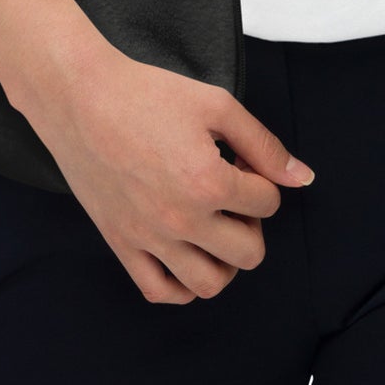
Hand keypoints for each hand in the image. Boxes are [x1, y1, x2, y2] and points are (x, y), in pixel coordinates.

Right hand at [29, 44, 315, 303]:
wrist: (82, 98)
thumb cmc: (148, 93)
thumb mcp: (217, 105)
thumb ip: (264, 144)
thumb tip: (302, 178)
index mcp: (208, 183)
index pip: (267, 203)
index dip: (261, 178)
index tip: (237, 159)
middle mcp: (181, 220)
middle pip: (249, 253)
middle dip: (252, 224)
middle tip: (233, 196)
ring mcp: (149, 238)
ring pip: (210, 284)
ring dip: (224, 260)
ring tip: (214, 227)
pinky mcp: (121, 244)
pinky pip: (161, 291)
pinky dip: (182, 284)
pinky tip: (186, 254)